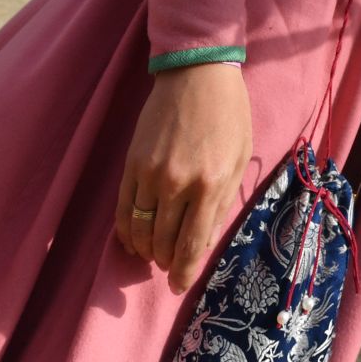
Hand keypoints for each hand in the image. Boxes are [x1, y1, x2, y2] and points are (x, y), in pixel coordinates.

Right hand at [115, 62, 251, 292]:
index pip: (191, 245)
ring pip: (140, 230)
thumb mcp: (238, 160)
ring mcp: (150, 174)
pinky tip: (132, 238)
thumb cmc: (228, 116)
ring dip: (145, 249)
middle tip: (168, 268)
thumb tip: (202, 242)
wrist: (197, 74)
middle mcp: (177, 184)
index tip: (178, 287)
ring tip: (152, 255)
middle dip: (165, 262)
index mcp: (210, 185)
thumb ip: (221, 203)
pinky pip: (123, 208)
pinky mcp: (131, 163)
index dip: (182, 272)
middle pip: (163, 242)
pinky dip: (125, 229)